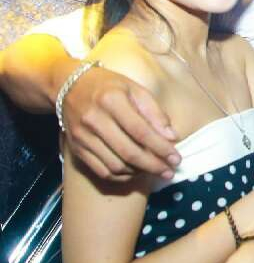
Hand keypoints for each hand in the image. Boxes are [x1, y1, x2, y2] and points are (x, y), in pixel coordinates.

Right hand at [62, 65, 178, 180]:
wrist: (68, 87)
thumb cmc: (108, 86)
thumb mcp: (135, 89)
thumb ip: (154, 112)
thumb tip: (172, 137)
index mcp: (112, 101)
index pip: (141, 131)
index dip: (161, 148)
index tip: (177, 158)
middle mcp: (94, 120)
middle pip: (128, 152)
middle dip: (153, 166)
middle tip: (169, 172)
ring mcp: (83, 137)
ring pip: (115, 166)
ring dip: (139, 172)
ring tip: (154, 170)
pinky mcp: (76, 148)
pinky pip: (102, 171)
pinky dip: (121, 176)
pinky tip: (135, 171)